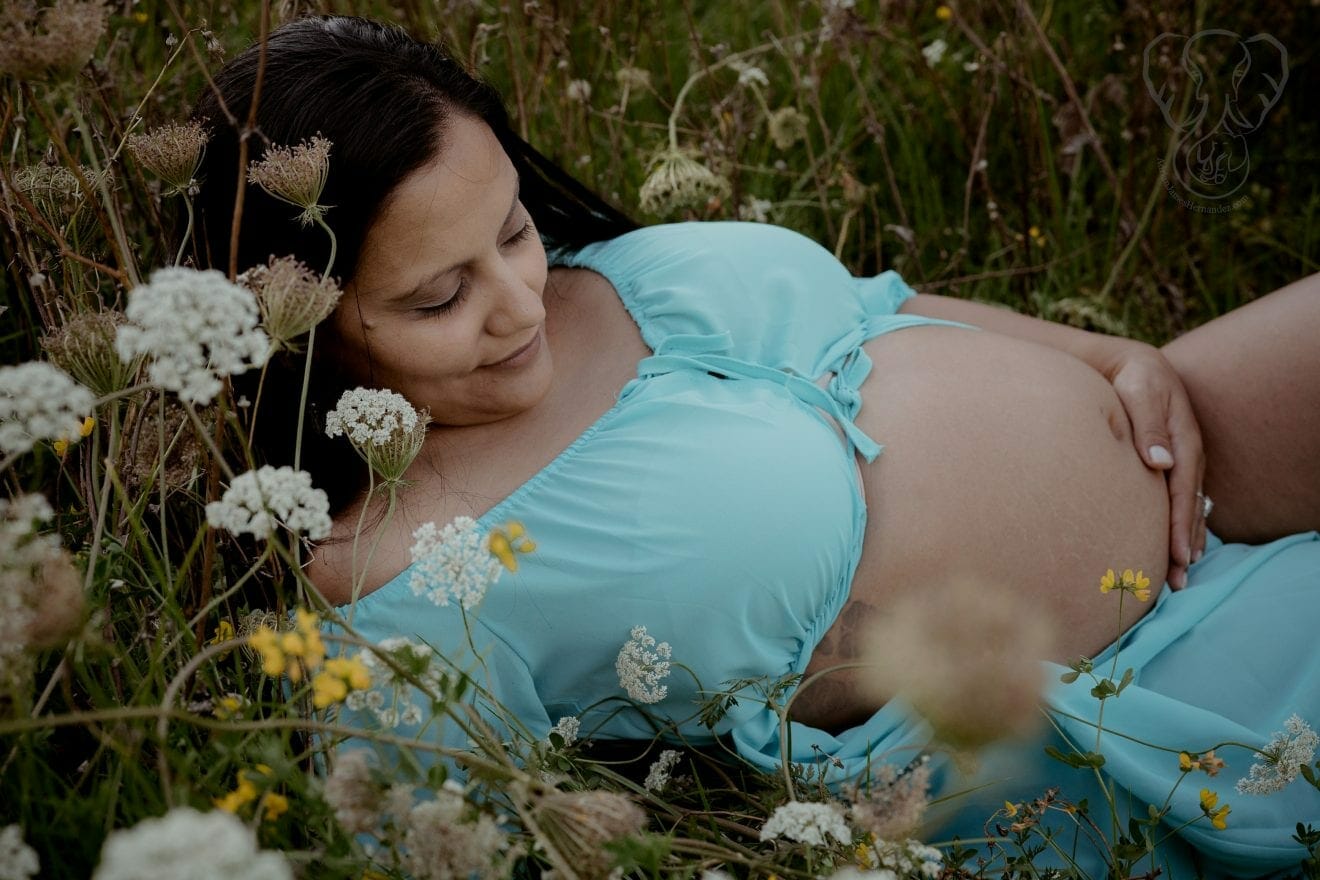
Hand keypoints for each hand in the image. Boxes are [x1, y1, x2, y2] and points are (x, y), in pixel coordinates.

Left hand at [1104, 340, 1205, 589]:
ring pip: (1187, 510)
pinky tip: (1177, 550)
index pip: (1182, 492)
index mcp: (1182, 443)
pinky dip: (1180, 527)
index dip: (1179, 525)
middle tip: (1178, 582)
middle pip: (1189, 509)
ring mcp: (1182, 463)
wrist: (1137, 366)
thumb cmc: (1134, 379)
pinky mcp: (1171, 466)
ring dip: (1183, 543)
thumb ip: (1147, 425)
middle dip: (1183, 546)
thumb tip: (1159, 461)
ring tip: (1178, 576)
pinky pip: (1180, 503)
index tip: (1176, 555)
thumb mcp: (1140, 393)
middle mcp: (1187, 457)